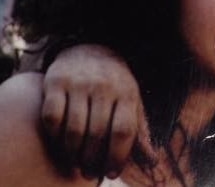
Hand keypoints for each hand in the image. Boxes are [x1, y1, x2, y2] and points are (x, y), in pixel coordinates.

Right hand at [41, 44, 155, 178]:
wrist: (90, 49)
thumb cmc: (115, 86)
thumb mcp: (132, 103)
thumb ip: (140, 132)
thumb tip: (153, 161)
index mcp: (127, 93)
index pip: (123, 131)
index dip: (117, 156)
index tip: (111, 173)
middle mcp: (104, 86)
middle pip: (98, 133)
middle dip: (93, 160)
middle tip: (91, 173)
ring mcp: (79, 82)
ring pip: (74, 129)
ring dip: (74, 154)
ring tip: (76, 164)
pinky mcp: (56, 81)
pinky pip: (51, 117)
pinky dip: (55, 136)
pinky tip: (61, 143)